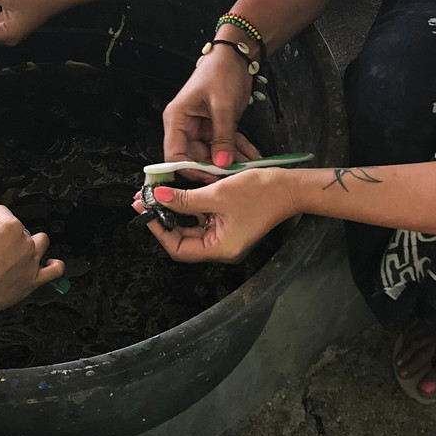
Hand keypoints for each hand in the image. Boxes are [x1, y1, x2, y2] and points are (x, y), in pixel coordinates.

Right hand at [0, 203, 64, 316]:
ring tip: (15, 249)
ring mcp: (31, 261)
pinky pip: (55, 270)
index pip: (0, 213)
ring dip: (31, 243)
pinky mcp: (34, 279)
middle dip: (3, 233)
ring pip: (40, 243)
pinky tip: (49, 263)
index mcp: (10, 228)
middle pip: (18, 228)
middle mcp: (25, 242)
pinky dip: (54, 265)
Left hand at [131, 169, 295, 262]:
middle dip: (164, 218)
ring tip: (159, 194)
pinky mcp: (229, 223)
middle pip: (183, 238)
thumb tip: (158, 197)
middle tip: (146, 200)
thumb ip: (185, 198)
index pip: (179, 248)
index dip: (159, 230)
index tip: (145, 211)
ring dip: (176, 211)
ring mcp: (225, 236)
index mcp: (220, 248)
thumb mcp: (217, 194)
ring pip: (192, 227)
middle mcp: (221, 247)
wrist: (289, 187)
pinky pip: (204, 218)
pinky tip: (179, 193)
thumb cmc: (261, 194)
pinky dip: (190, 207)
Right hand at [162, 48, 260, 181]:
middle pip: (195, 158)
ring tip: (248, 167)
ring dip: (231, 161)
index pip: (174, 155)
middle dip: (216, 167)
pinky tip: (251, 157)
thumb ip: (222, 137)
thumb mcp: (223, 105)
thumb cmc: (221, 71)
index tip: (209, 178)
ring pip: (213, 155)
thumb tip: (221, 164)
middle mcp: (186, 126)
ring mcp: (201, 128)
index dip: (189, 170)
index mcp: (177, 119)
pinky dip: (238, 151)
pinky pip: (225, 146)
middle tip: (235, 175)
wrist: (235, 57)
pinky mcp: (216, 128)